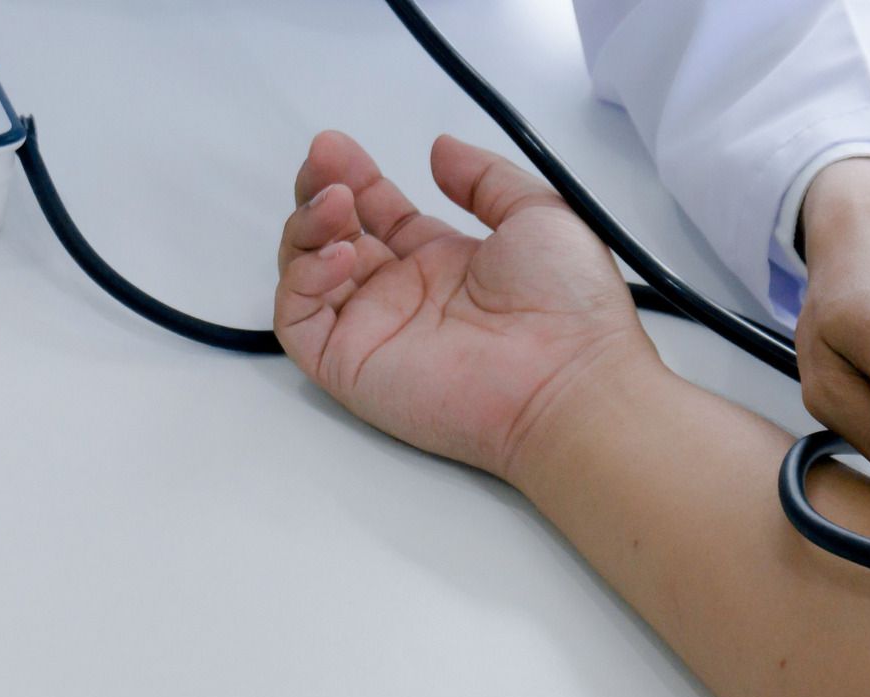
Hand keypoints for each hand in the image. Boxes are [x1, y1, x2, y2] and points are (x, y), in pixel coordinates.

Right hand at [274, 130, 651, 483]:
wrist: (570, 378)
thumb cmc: (570, 305)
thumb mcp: (538, 212)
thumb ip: (485, 178)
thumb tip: (441, 151)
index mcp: (445, 263)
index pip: (380, 216)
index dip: (354, 178)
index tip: (338, 145)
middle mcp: (405, 296)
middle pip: (335, 238)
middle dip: (320, 192)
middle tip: (325, 159)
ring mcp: (376, 331)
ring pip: (307, 273)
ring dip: (307, 227)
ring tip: (337, 203)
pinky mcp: (352, 365)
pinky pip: (299, 321)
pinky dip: (302, 279)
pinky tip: (343, 254)